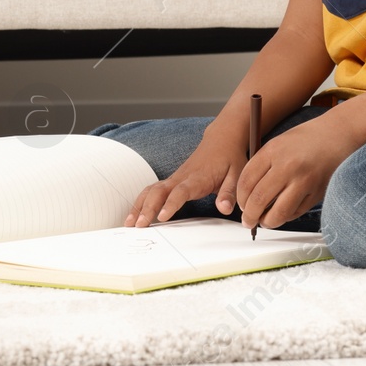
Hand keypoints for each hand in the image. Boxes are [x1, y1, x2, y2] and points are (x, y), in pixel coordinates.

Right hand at [124, 131, 247, 227]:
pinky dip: (141, 202)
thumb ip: (229, 193)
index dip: (171, 203)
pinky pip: (152, 191)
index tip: (162, 217)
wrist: (222, 139)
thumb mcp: (237, 175)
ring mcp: (174, 178)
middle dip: (146, 208)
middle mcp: (182, 177)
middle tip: (138, 226)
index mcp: (198, 178)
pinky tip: (134, 215)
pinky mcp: (171, 181)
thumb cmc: (230, 158)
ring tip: (129, 224)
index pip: (181, 191)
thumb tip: (223, 209)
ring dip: (139, 206)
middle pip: (159, 191)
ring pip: (151, 190)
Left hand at [235, 116, 365, 230]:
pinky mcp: (317, 192)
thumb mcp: (278, 143)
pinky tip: (283, 213)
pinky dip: (286, 217)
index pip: (246, 181)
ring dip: (268, 222)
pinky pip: (296, 212)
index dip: (240, 198)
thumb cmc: (307, 138)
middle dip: (250, 215)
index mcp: (273, 151)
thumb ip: (262, 165)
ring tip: (265, 221)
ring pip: (278, 212)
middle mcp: (287, 166)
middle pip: (258, 199)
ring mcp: (304, 181)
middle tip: (248, 221)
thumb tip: (247, 194)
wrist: (339, 133)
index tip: (241, 205)